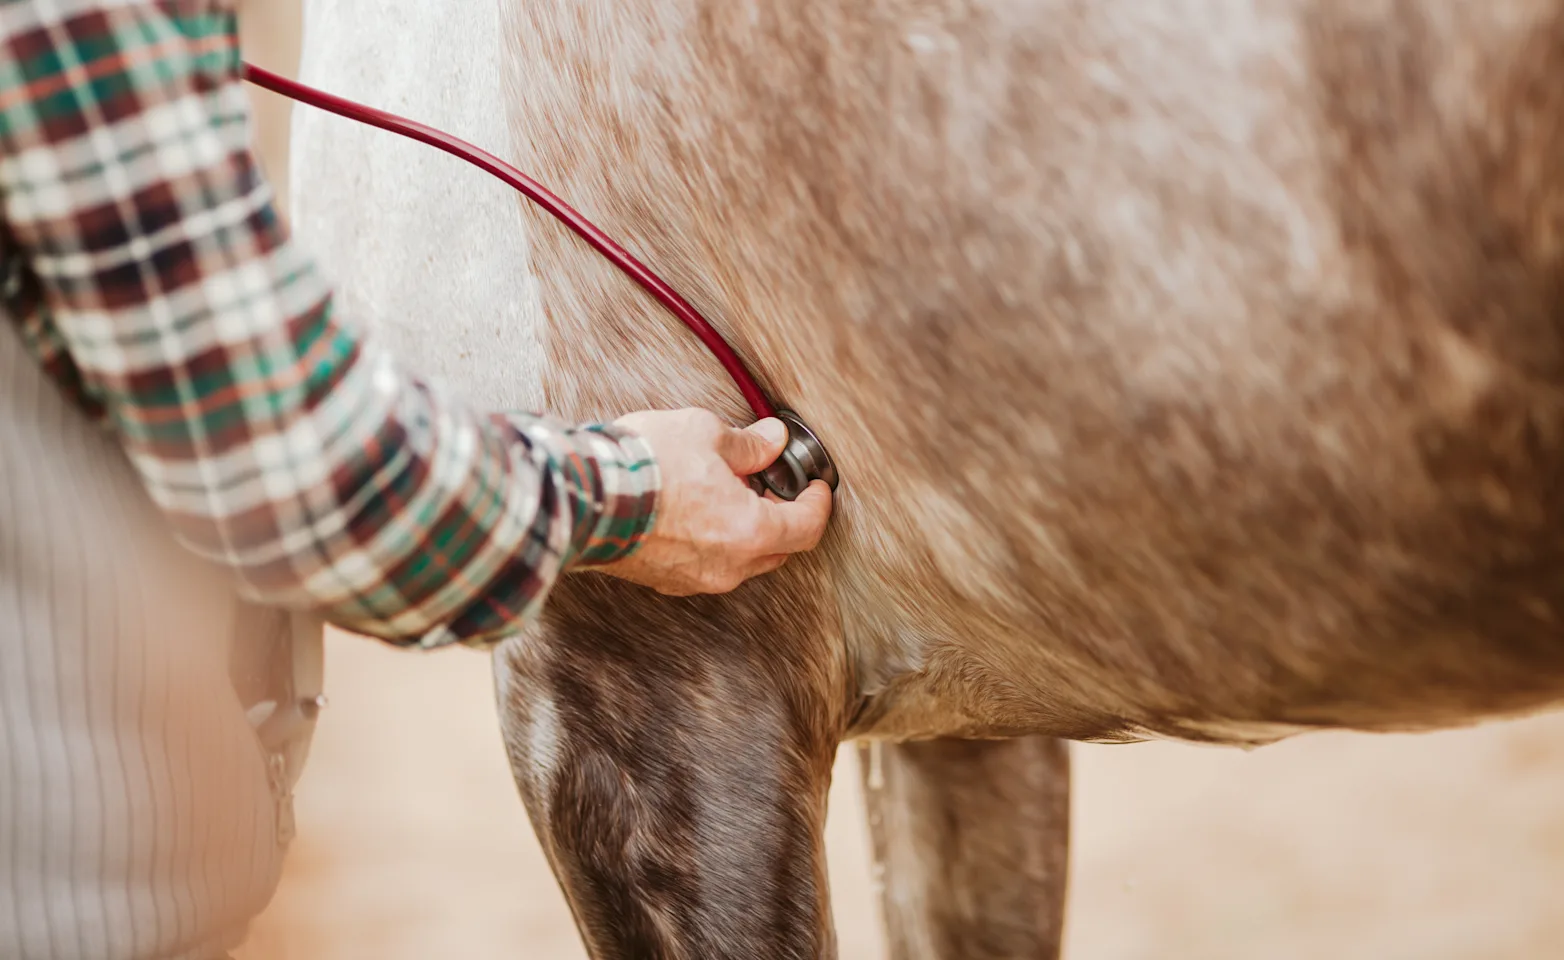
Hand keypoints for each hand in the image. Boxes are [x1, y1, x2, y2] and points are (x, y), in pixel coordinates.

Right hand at [592, 408, 833, 595]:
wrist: (585, 497)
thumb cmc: (646, 466)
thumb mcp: (706, 434)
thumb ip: (748, 444)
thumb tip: (771, 440)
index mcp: (751, 532)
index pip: (807, 528)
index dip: (818, 504)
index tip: (816, 487)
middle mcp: (729, 566)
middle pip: (777, 550)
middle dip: (782, 518)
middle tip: (770, 485)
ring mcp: (694, 580)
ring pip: (739, 561)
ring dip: (744, 532)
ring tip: (726, 493)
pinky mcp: (664, 582)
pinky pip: (704, 566)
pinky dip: (712, 542)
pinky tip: (695, 512)